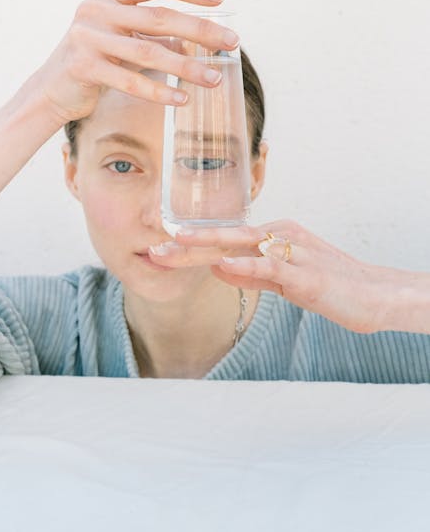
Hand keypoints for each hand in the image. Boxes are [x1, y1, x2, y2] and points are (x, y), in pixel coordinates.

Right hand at [35, 0, 238, 123]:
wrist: (51, 89)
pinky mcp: (83, 66)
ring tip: (214, 79)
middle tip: (232, 42)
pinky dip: (160, 92)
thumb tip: (194, 43)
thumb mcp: (125, 42)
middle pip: (158, 17)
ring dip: (186, 67)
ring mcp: (87, 37)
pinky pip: (130, 81)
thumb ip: (155, 38)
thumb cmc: (94, 61)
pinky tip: (183, 99)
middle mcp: (96, 9)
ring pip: (148, 52)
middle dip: (200, 30)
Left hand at [149, 220, 394, 333]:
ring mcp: (294, 252)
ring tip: (175, 247)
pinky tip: (223, 266)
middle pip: (226, 238)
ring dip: (206, 246)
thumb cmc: (333, 286)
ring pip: (242, 244)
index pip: (225, 240)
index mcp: (275, 235)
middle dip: (188, 244)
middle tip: (155, 248)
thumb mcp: (286, 280)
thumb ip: (252, 273)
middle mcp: (281, 236)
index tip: (161, 250)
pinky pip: (272, 266)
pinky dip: (247, 265)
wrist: (378, 296)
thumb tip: (217, 267)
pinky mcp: (306, 273)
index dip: (191, 246)